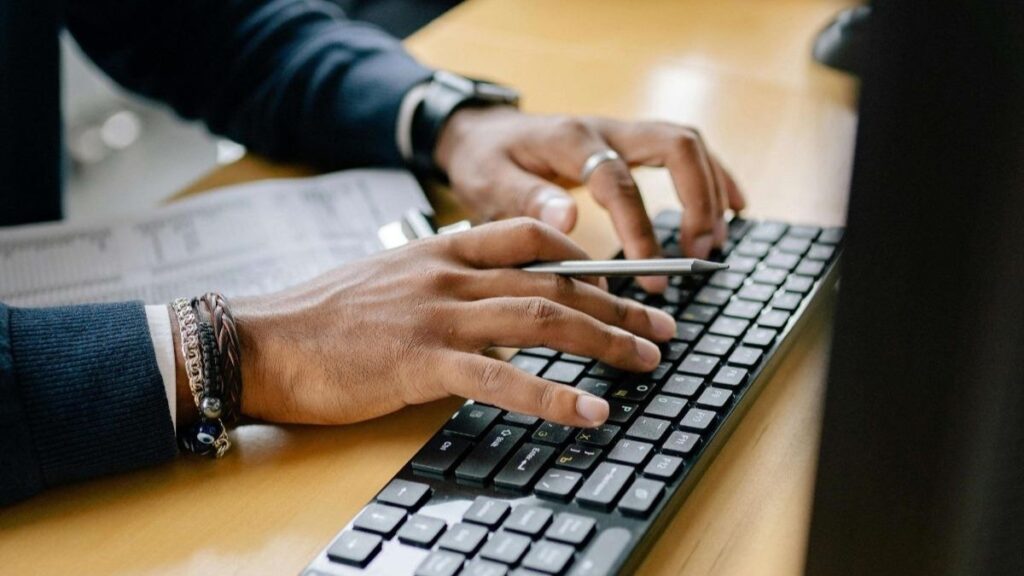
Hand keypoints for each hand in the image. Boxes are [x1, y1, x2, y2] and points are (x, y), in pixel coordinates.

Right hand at [229, 219, 676, 427]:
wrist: (259, 341)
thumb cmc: (319, 317)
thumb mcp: (386, 281)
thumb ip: (438, 284)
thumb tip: (482, 308)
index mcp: (441, 250)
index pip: (529, 238)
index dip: (584, 257)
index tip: (621, 280)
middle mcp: (448, 275)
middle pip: (553, 281)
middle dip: (615, 305)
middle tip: (659, 327)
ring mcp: (438, 315)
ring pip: (542, 318)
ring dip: (604, 341)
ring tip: (646, 362)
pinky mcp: (423, 362)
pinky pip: (504, 377)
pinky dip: (554, 396)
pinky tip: (591, 412)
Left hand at [435, 107, 745, 291]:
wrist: (481, 132)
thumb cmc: (485, 161)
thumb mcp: (488, 182)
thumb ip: (524, 200)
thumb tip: (566, 219)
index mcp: (570, 141)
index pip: (618, 180)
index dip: (639, 227)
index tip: (650, 274)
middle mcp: (605, 129)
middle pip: (674, 146)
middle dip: (696, 200)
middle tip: (697, 254)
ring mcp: (622, 132)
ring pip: (687, 145)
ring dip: (710, 191)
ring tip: (713, 243)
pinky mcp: (631, 142)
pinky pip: (684, 150)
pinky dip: (714, 177)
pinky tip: (734, 208)